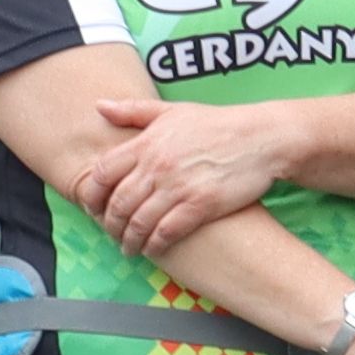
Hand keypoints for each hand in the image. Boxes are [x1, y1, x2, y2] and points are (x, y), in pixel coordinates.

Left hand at [66, 90, 292, 257]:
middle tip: (111, 234)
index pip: (103, 174)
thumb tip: (98, 106)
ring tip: (129, 248)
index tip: (93, 208)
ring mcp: (178, 187)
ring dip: (129, 240)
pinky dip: (155, 244)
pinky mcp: (201, 205)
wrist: (262, 138)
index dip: (92, 195)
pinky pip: (166, 232)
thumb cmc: (218, 124)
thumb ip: (133, 110)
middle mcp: (157, 166)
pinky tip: (153, 248)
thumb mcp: (173, 111)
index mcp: (146, 143)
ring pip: (139, 222)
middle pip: (118, 203)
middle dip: (110, 224)